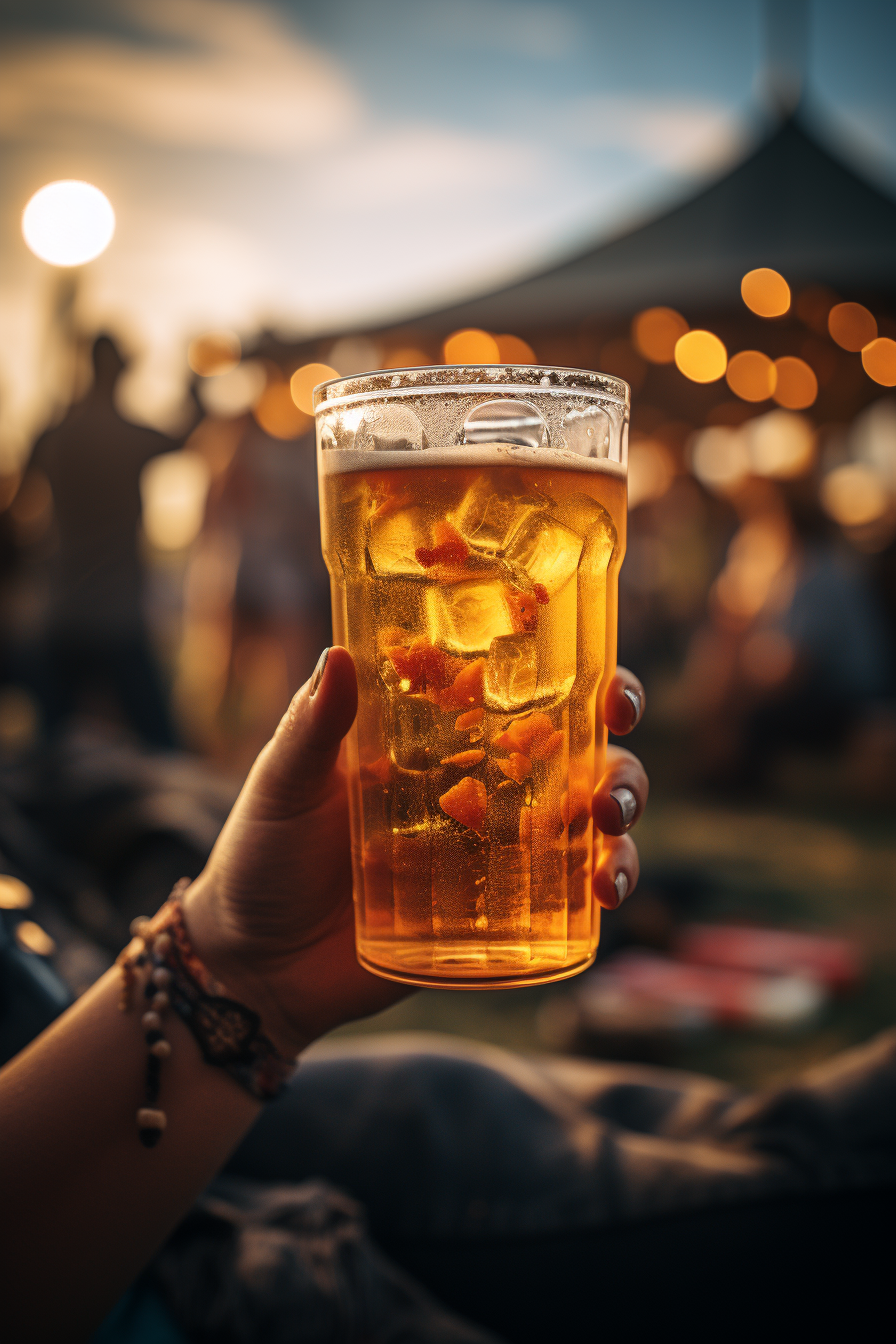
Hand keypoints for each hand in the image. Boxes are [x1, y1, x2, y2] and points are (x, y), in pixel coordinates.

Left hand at [184, 649, 647, 1054]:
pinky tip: (602, 892)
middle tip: (615, 754)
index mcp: (439, 742)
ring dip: (622, 820)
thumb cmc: (262, 857)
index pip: (521, 695)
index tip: (605, 680)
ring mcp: (494, 857)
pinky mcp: (494, 920)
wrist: (254, 965)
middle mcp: (481, 793)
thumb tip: (340, 654)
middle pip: (580, 760)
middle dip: (619, 754)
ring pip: (588, 828)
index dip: (580, 679)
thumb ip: (311, 728)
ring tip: (608, 828)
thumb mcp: (284, 784)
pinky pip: (565, 901)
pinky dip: (601, 887)